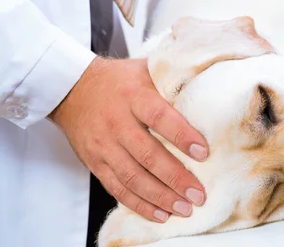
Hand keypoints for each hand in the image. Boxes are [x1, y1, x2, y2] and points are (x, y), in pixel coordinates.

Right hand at [49, 57, 207, 222]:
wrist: (73, 89)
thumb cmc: (119, 80)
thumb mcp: (145, 70)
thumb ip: (172, 80)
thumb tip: (210, 87)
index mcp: (134, 96)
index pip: (159, 117)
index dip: (182, 136)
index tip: (203, 152)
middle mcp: (117, 122)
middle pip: (147, 155)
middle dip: (175, 178)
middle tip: (199, 194)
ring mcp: (104, 145)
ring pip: (132, 176)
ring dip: (160, 196)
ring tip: (184, 208)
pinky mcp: (95, 162)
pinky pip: (116, 187)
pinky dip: (138, 204)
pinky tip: (160, 213)